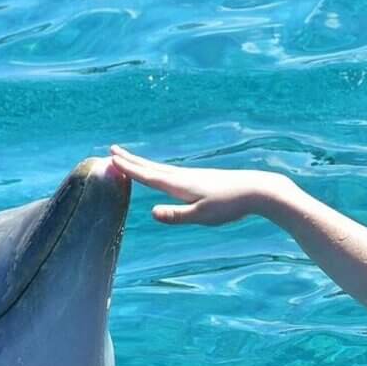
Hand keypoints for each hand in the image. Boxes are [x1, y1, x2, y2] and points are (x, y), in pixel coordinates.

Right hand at [108, 145, 289, 225]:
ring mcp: (192, 177)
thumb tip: (152, 212)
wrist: (255, 189)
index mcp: (179, 185)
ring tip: (130, 160)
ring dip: (143, 164)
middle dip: (131, 160)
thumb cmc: (230, 205)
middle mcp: (182, 177)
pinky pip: (171, 174)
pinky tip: (162, 175)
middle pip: (151, 167)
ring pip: (161, 169)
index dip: (129, 169)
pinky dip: (158, 170)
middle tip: (112, 150)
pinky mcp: (200, 179)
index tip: (111, 160)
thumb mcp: (202, 216)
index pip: (148, 176)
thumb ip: (177, 215)